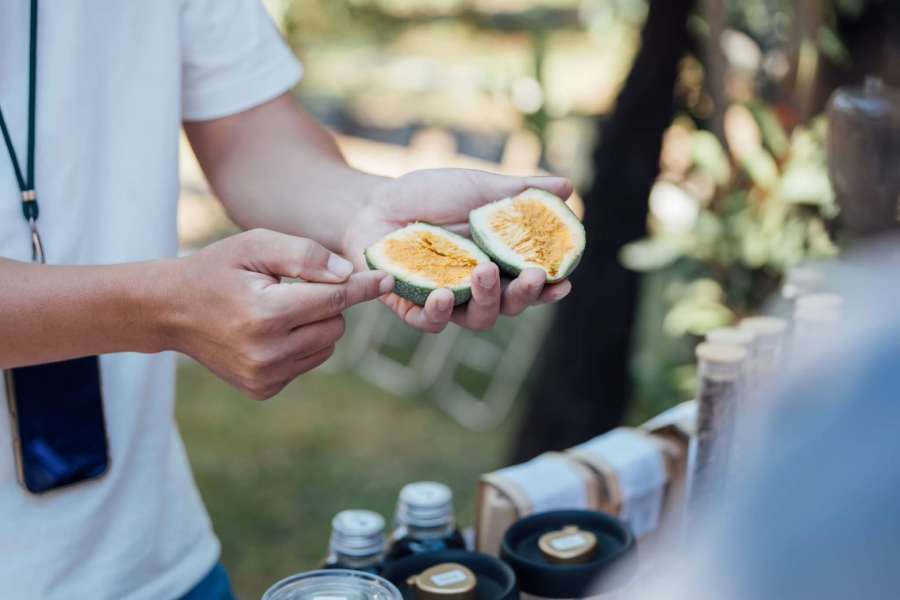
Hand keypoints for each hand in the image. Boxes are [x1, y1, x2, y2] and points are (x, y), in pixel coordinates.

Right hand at [159, 229, 392, 398]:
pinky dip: (301, 344)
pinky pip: (308, 362)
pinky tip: (270, 331)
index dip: (362, 288)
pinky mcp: (263, 390)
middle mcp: (267, 353)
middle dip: (327, 304)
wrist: (171, 310)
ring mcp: (265, 377)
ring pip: (326, 346)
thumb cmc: (217, 269)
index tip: (387, 280)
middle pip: (335, 325)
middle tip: (292, 288)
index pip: (333, 300)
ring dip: (316, 325)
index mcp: (265, 315)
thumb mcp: (255, 246)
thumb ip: (304, 255)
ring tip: (278, 309)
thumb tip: (348, 276)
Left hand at [342, 169, 574, 332]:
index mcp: (499, 262)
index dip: (549, 289)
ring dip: (487, 301)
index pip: (531, 284)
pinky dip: (439, 314)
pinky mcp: (413, 306)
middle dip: (524, 295)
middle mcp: (477, 287)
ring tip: (484, 272)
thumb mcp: (478, 187)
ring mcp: (447, 299)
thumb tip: (568, 186)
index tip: (564, 282)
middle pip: (509, 307)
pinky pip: (430, 322)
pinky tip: (442, 296)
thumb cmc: (431, 194)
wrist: (375, 201)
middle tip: (531, 276)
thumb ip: (519, 191)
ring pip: (476, 319)